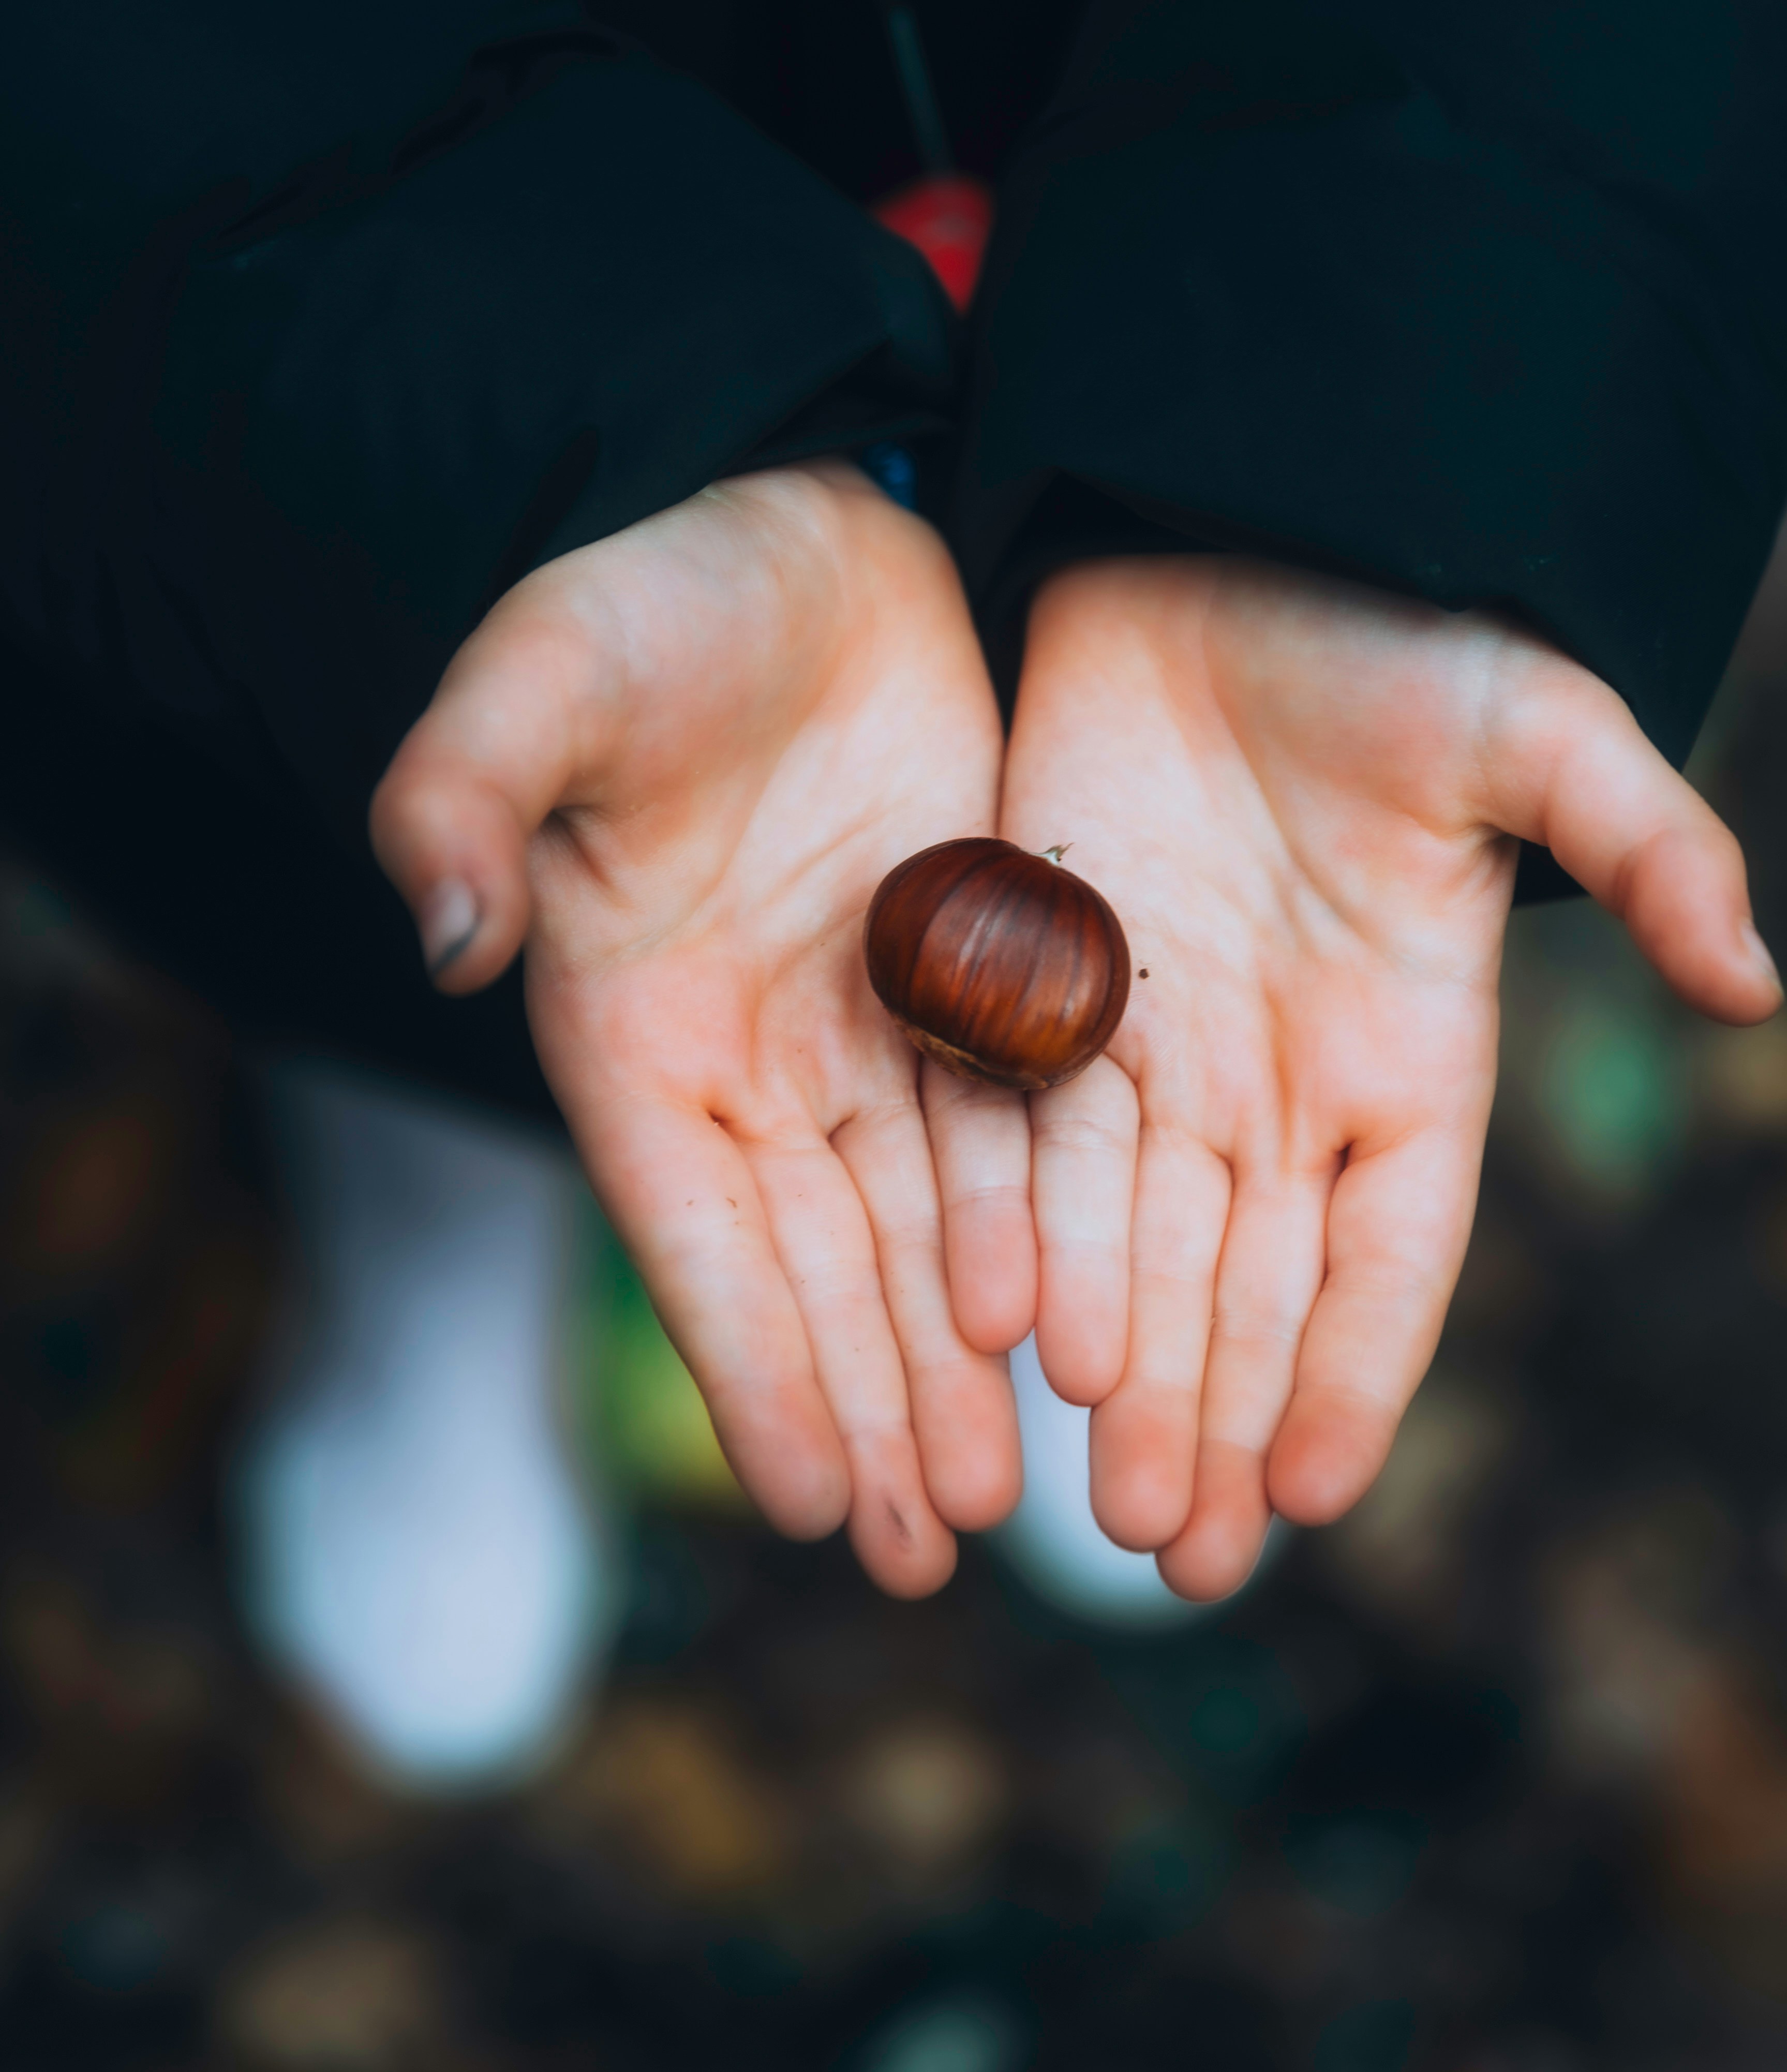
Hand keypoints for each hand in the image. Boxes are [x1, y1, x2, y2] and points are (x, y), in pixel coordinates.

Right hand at [369, 460, 1021, 1594]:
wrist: (783, 513)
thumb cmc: (647, 593)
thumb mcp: (547, 670)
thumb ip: (466, 788)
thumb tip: (438, 925)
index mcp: (633, 1016)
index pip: (694, 1225)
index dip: (750, 1356)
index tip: (806, 1495)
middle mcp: (747, 1049)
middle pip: (815, 1265)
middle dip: (866, 1409)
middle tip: (923, 1558)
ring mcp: (859, 1018)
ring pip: (912, 1229)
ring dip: (947, 1365)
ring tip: (997, 1500)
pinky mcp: (965, 966)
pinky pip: (1001, 1128)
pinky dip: (1024, 1237)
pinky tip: (1064, 1342)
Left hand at [991, 557, 1781, 1599]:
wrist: (1228, 530)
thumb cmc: (1400, 634)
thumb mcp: (1534, 725)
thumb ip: (1643, 847)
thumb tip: (1754, 987)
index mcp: (1408, 1052)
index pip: (1388, 1252)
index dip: (1351, 1369)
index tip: (1308, 1492)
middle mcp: (1280, 1079)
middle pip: (1248, 1285)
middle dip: (1215, 1418)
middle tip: (1175, 1556)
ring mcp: (1157, 1043)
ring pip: (1131, 1243)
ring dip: (1118, 1371)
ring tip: (1092, 1501)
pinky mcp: (1044, 985)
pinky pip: (1023, 1138)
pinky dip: (1014, 1237)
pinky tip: (998, 1338)